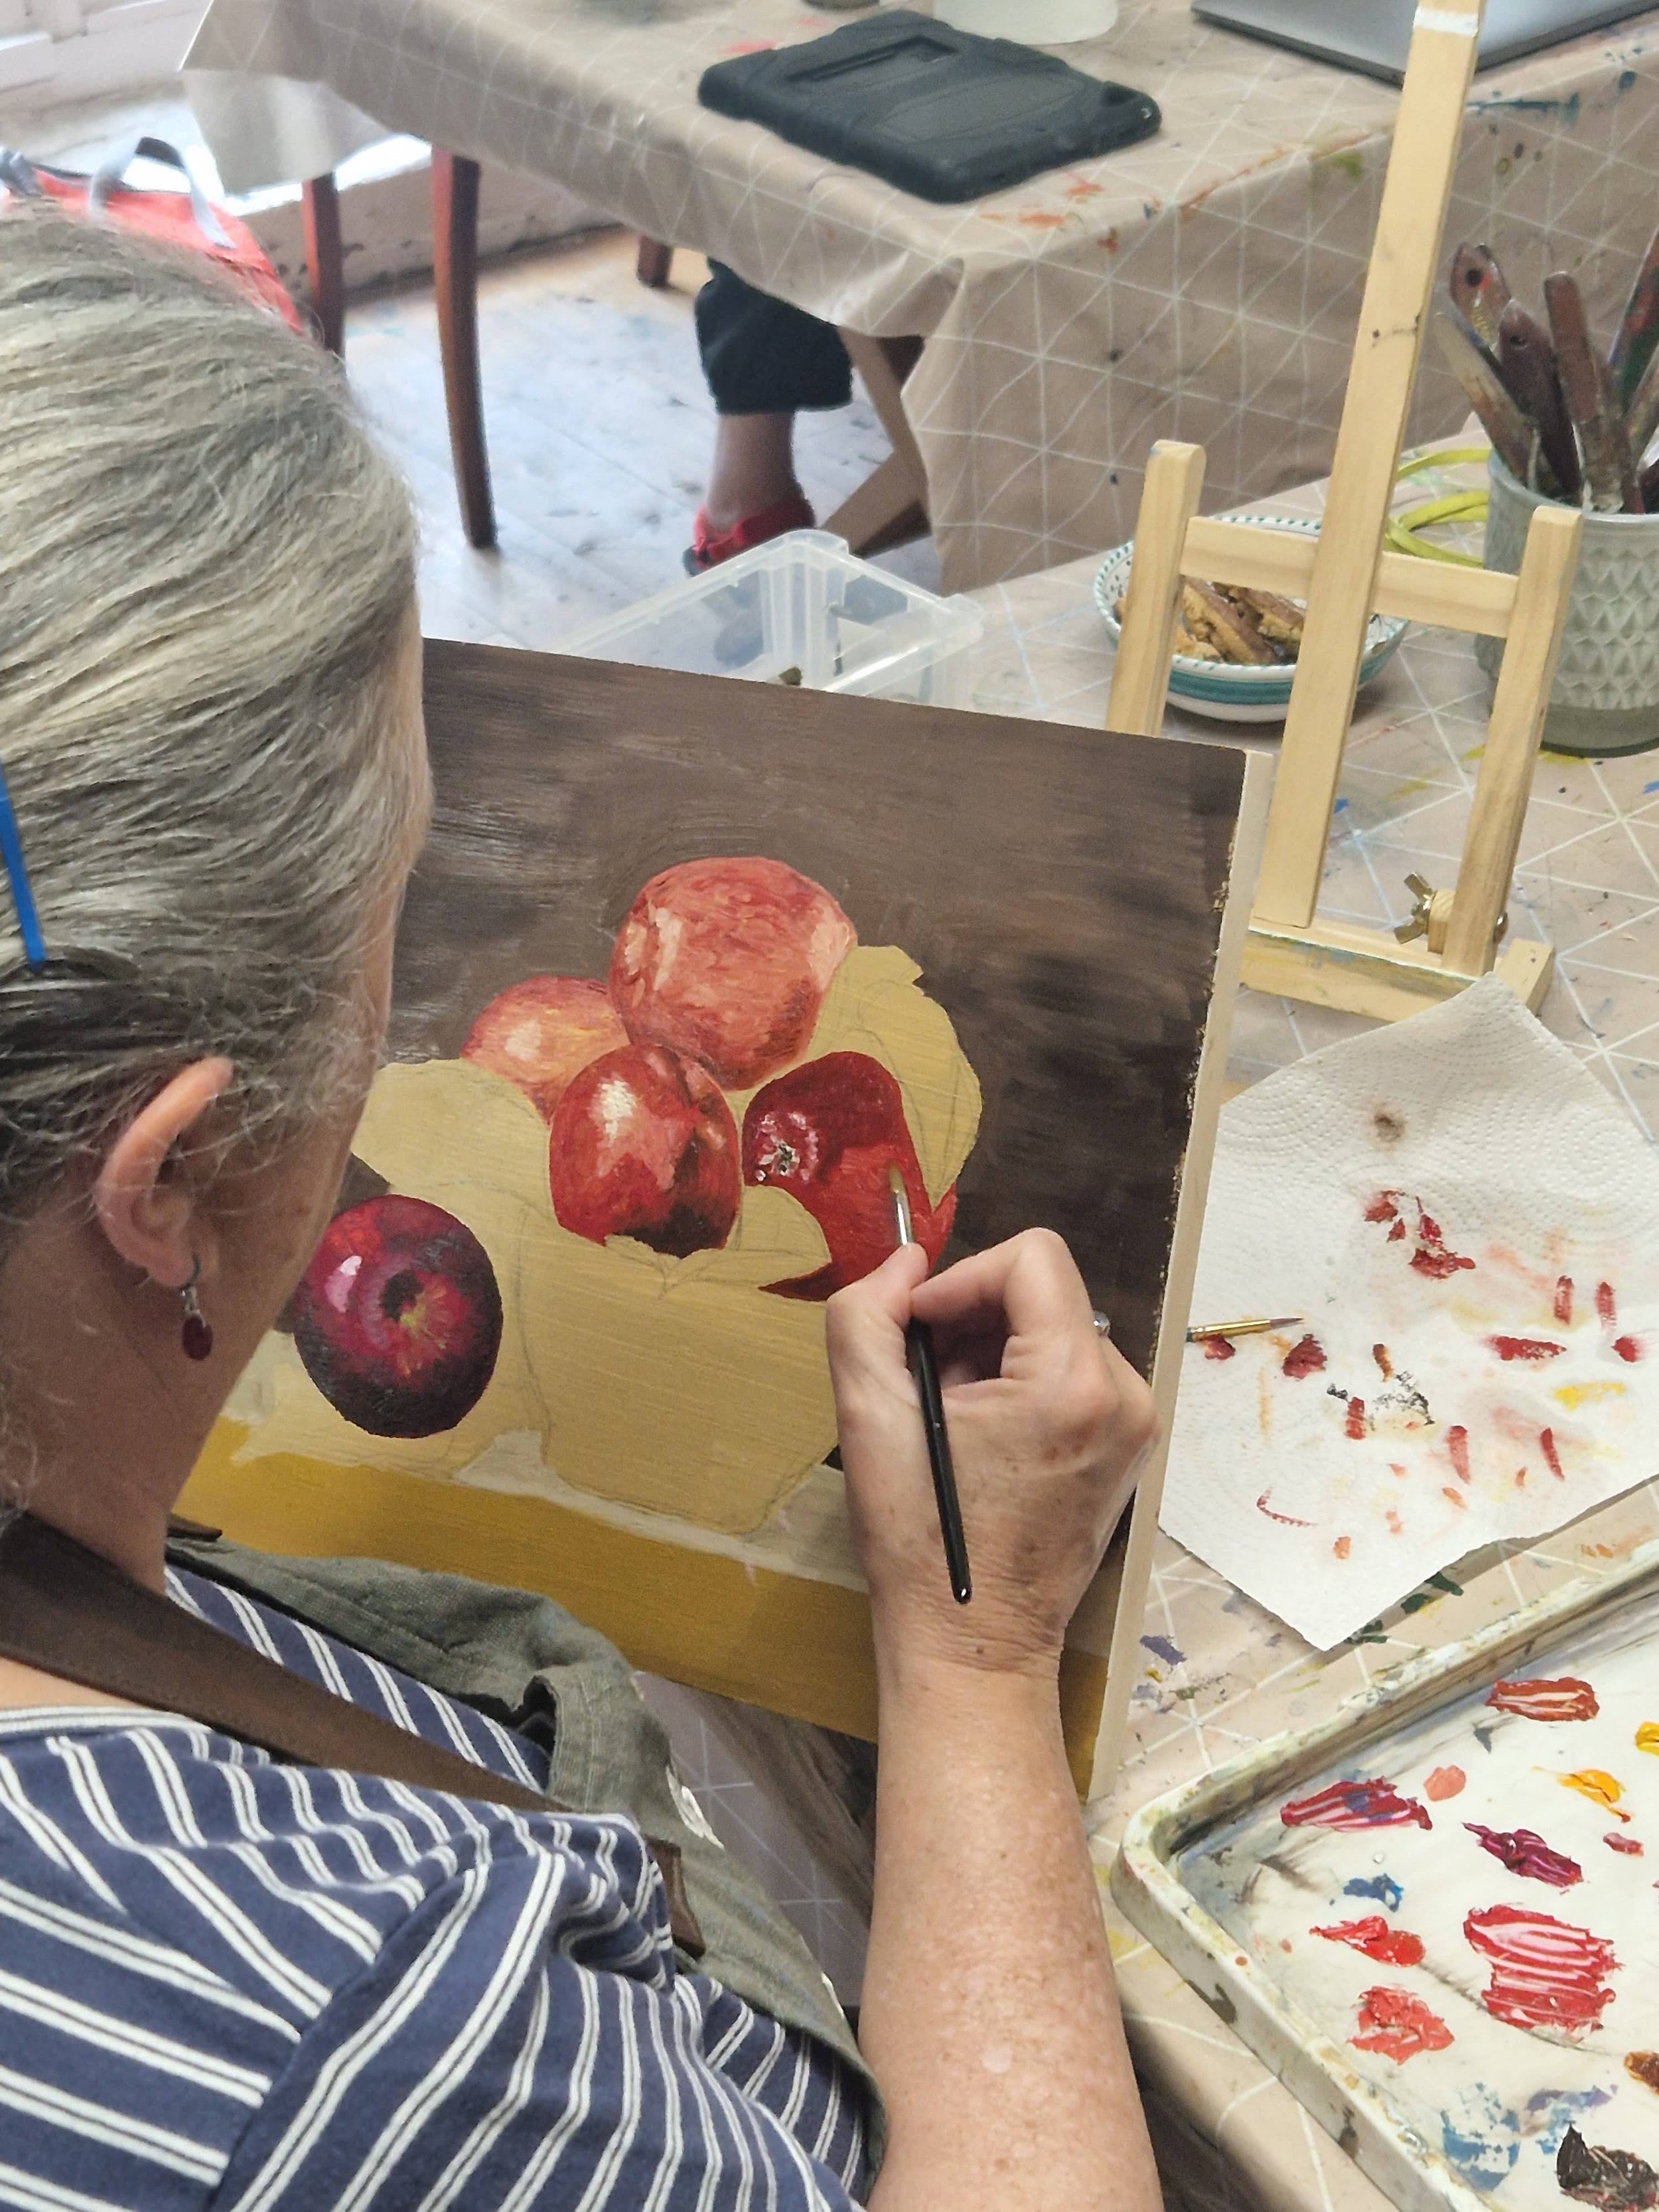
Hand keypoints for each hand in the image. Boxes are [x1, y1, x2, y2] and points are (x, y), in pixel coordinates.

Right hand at [825, 1228, 1155, 1681]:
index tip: (919, 1331)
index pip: (1031, 1257)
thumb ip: (868, 1314)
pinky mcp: (1127, 1447)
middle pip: (1043, 1293)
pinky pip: (1070, 1373)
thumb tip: (907, 1262)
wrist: (975, 1647)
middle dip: (973, 1322)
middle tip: (927, 1385)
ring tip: (951, 1419)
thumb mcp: (867, 1416)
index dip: (960, 1279)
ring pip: (1054, 1331)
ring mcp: (1134, 1424)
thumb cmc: (923, 1543)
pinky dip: (1020, 1383)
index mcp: (1073, 1382)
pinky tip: (982, 1440)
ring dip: (992, 1354)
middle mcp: (1124, 1395)